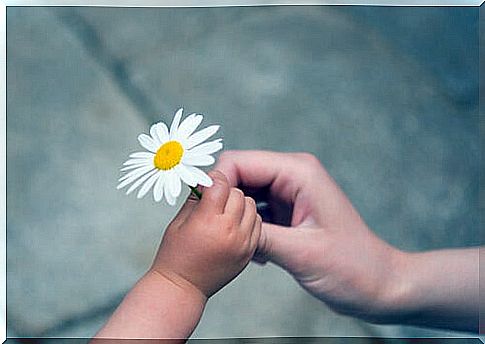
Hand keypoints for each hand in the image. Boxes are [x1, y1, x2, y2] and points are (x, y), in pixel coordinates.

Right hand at [151, 170, 261, 297]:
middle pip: (238, 193)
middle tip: (214, 198)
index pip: (220, 184)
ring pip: (250, 206)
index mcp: (209, 221)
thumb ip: (194, 198)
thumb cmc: (174, 256)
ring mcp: (243, 243)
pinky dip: (246, 218)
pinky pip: (255, 223)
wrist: (183, 289)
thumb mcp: (178, 222)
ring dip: (239, 204)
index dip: (213, 179)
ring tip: (224, 211)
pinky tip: (232, 223)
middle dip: (226, 191)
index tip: (207, 182)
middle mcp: (230, 231)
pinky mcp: (249, 252)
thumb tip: (205, 179)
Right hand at [215, 150, 402, 321]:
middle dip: (224, 202)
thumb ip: (257, 235)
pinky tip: (254, 255)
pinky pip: (255, 212)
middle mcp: (292, 176)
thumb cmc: (351, 267)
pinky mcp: (288, 212)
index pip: (240, 161)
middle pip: (239, 176)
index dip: (216, 182)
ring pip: (245, 195)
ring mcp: (289, 194)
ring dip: (236, 218)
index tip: (201, 212)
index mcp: (298, 172)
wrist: (377, 285)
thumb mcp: (300, 253)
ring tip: (236, 247)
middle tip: (214, 234)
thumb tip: (220, 224)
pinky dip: (247, 229)